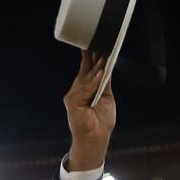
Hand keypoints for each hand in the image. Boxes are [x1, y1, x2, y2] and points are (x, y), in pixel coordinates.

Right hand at [63, 50, 117, 170]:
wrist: (95, 138)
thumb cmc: (101, 121)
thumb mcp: (106, 97)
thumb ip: (105, 83)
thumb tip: (107, 66)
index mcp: (86, 87)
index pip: (87, 67)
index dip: (91, 55)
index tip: (96, 42)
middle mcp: (78, 89)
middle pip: (85, 69)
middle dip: (92, 56)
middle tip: (98, 41)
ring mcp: (74, 95)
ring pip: (86, 77)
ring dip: (96, 67)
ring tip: (104, 56)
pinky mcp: (72, 101)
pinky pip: (85, 89)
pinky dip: (93, 82)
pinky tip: (100, 73)